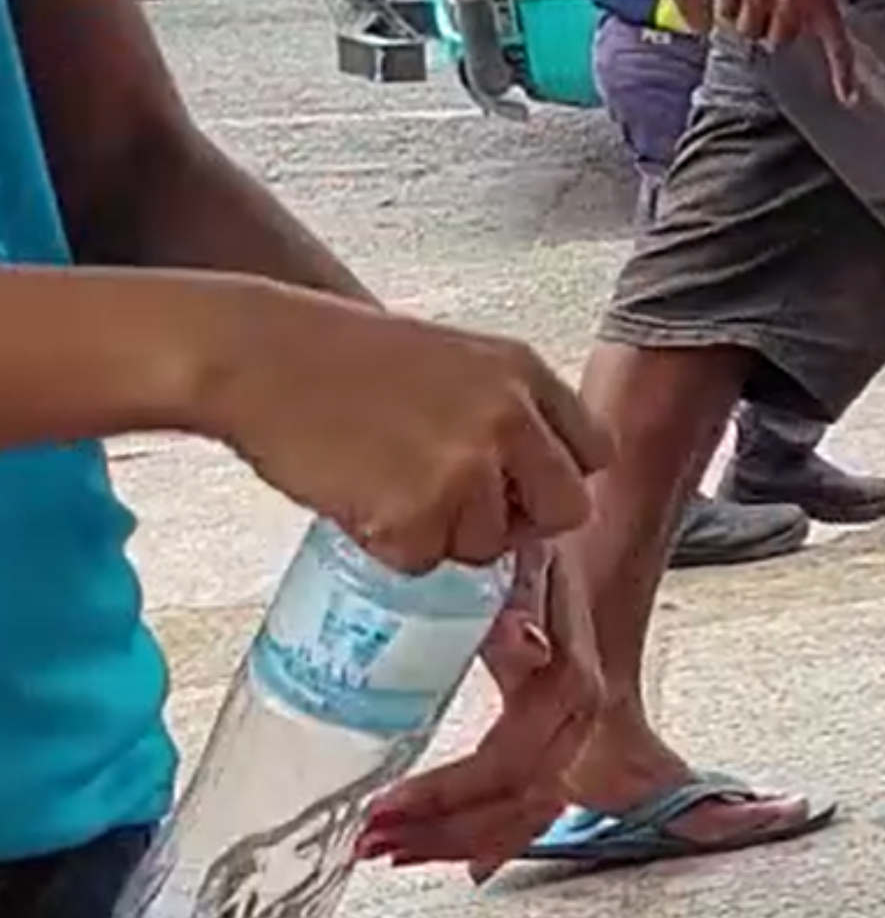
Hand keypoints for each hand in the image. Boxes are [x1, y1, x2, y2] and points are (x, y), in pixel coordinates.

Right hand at [190, 282, 604, 574]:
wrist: (257, 356)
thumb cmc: (338, 358)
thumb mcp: (451, 361)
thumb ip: (502, 411)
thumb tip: (525, 481)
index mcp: (522, 372)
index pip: (594, 451)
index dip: (554, 479)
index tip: (517, 487)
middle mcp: (509, 417)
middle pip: (566, 510)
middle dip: (517, 524)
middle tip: (458, 510)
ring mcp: (467, 465)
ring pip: (488, 547)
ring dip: (441, 536)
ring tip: (387, 488)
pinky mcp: (417, 510)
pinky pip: (423, 562)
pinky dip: (390, 548)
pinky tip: (359, 500)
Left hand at [363, 551, 599, 878]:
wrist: (567, 532)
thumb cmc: (535, 545)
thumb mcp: (522, 563)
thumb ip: (519, 606)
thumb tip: (526, 645)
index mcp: (568, 685)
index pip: (509, 764)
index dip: (447, 796)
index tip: (384, 809)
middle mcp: (577, 716)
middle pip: (517, 804)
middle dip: (442, 832)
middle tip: (372, 842)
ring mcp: (570, 729)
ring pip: (524, 812)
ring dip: (457, 839)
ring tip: (392, 850)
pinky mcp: (552, 732)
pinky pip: (529, 801)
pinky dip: (489, 833)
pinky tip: (456, 857)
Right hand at [711, 0, 856, 99]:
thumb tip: (814, 7)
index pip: (837, 45)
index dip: (843, 75)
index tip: (848, 98)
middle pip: (780, 41)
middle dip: (778, 31)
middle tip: (776, 10)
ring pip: (749, 30)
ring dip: (750, 21)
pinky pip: (725, 11)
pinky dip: (727, 7)